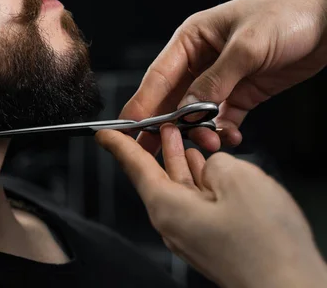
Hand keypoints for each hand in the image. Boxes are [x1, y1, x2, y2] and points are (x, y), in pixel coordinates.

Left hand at [96, 126, 326, 287]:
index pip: (134, 168)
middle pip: (157, 176)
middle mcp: (174, 223)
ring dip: (181, 161)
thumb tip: (212, 166)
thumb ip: (216, 164)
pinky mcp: (212, 241)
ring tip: (181, 139)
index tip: (105, 133)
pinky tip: (207, 170)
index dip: (119, 145)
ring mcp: (193, 234)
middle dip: (157, 147)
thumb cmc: (265, 246)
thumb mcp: (239, 181)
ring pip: (180, 188)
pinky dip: (199, 180)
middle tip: (157, 125)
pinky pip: (197, 202)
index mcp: (167, 207)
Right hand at [122, 0, 326, 153]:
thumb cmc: (286, 13)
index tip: (130, 126)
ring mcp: (222, 78)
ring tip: (210, 142)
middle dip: (166, 124)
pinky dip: (224, 131)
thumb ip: (216, 80)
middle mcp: (201, 60)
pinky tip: (230, 137)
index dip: (143, 102)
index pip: (159, 75)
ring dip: (200, 130)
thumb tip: (187, 109)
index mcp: (192, 39)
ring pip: (197, 113)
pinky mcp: (243, 92)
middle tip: (155, 150)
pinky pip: (224, 118)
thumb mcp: (247, 46)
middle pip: (172, 98)